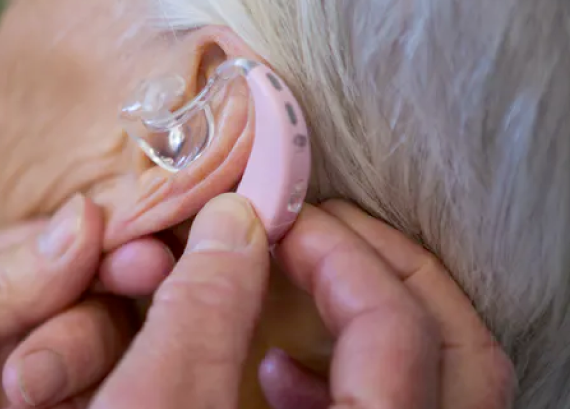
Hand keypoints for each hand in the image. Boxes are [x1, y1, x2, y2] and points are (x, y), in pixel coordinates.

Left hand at [0, 195, 174, 408]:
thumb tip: (82, 220)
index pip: (73, 243)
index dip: (112, 242)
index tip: (137, 254)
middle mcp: (34, 324)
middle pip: (102, 303)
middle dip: (85, 324)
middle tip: (42, 361)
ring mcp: (52, 381)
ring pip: (112, 356)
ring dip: (79, 368)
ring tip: (21, 396)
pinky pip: (110, 400)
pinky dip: (107, 399)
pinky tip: (80, 403)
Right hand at [83, 197, 514, 408]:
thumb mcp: (154, 407)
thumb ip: (201, 307)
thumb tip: (235, 222)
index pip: (396, 330)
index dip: (339, 254)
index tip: (279, 218)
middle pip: (453, 351)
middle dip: (379, 267)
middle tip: (311, 228)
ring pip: (442, 388)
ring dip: (379, 317)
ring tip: (299, 289)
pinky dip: (351, 381)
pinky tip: (276, 377)